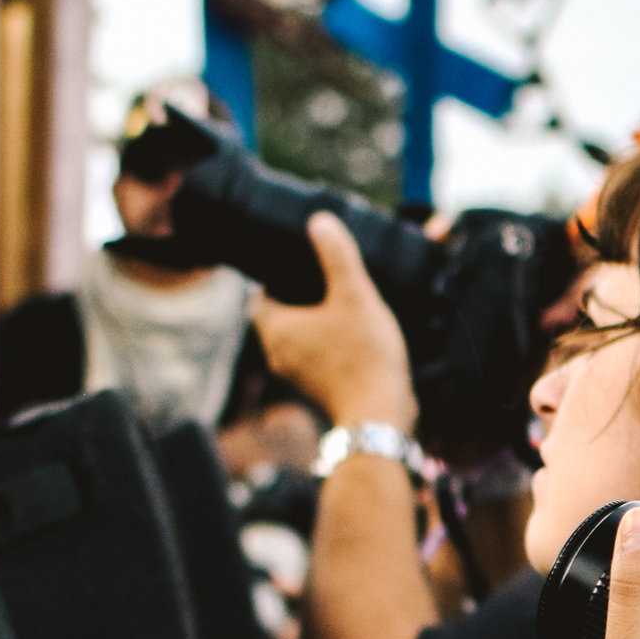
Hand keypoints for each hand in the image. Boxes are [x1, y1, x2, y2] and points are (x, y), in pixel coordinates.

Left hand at [251, 212, 417, 433]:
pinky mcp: (316, 389)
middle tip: (324, 277)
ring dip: (313, 321)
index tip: (301, 264)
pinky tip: (352, 332)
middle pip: (278, 315)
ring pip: (296, 337)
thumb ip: (337, 256)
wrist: (381, 416)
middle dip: (298, 296)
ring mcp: (296, 375)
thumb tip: (319, 221)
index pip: (259, 295)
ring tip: (341, 302)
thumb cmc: (364, 355)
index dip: (276, 278)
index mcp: (276, 328)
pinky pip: (313, 355)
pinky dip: (325, 342)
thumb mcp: (354, 295)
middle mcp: (277, 354)